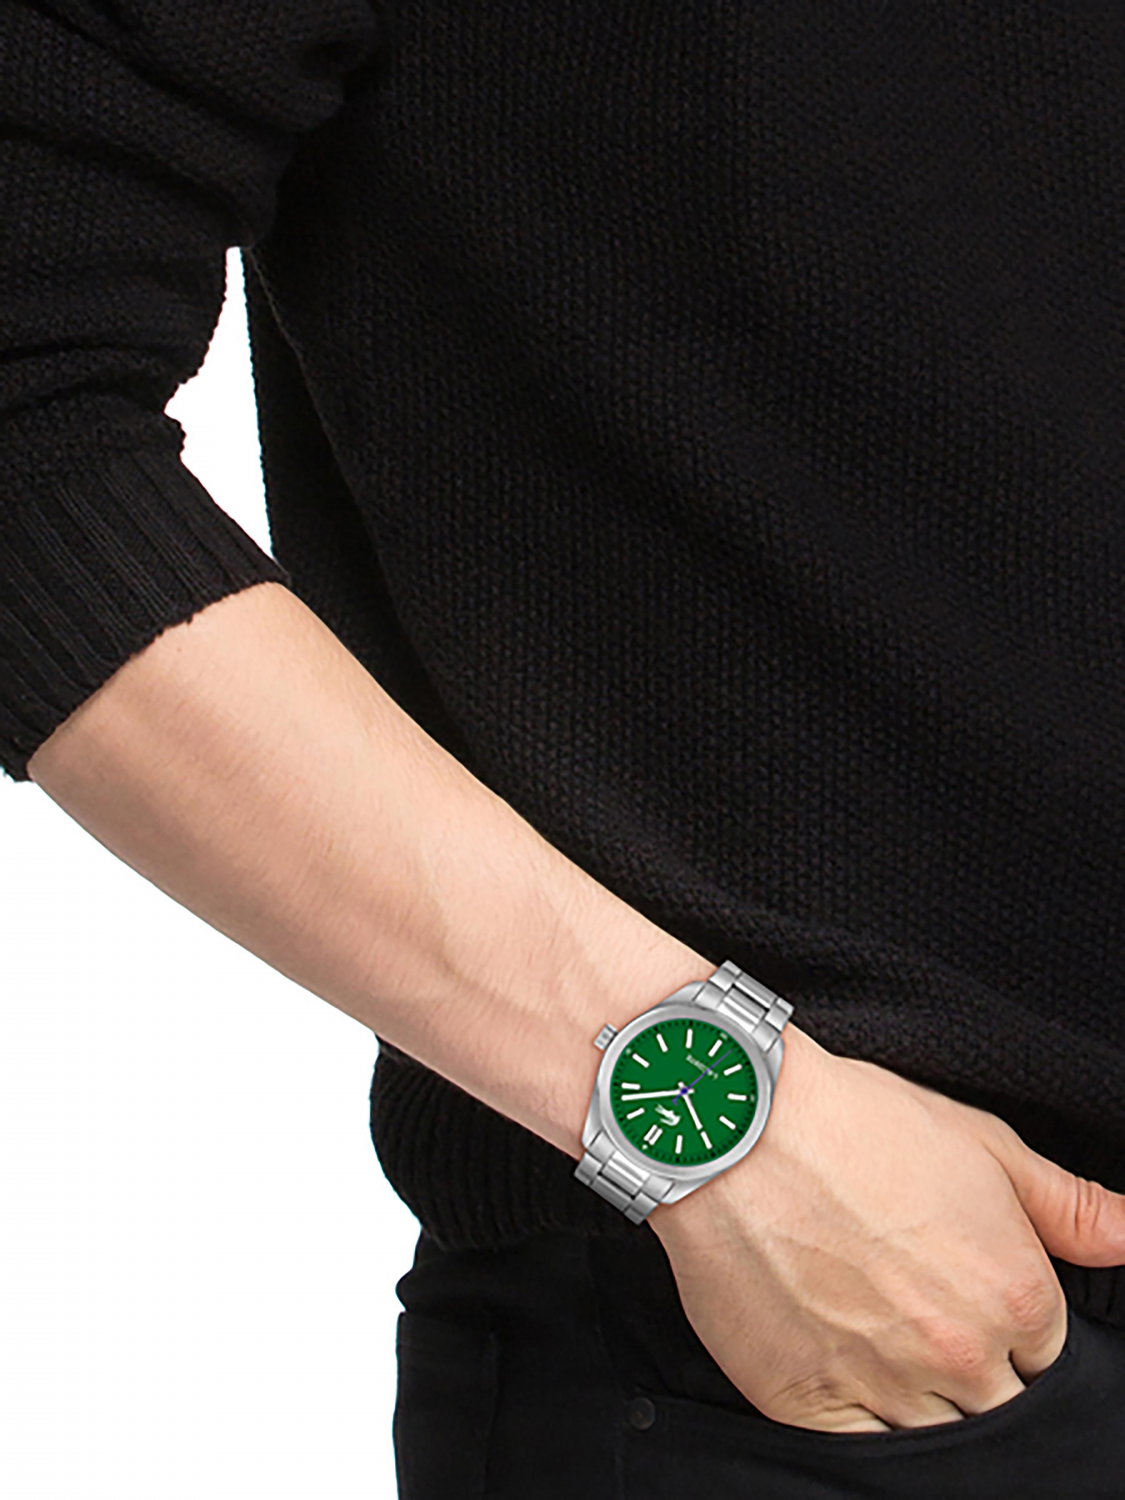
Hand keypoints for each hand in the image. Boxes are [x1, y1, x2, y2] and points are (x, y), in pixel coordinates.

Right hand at [648, 1028, 1124, 1432]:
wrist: (736, 1127)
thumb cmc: (855, 1122)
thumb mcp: (979, 1143)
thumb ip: (1067, 1204)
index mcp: (1016, 1296)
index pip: (1048, 1363)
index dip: (1011, 1336)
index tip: (967, 1303)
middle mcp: (960, 1354)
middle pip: (999, 1411)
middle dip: (974, 1377)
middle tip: (920, 1323)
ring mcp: (884, 1386)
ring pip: (936, 1440)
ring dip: (921, 1405)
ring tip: (880, 1343)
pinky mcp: (808, 1404)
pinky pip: (863, 1455)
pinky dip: (865, 1428)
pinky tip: (846, 1374)